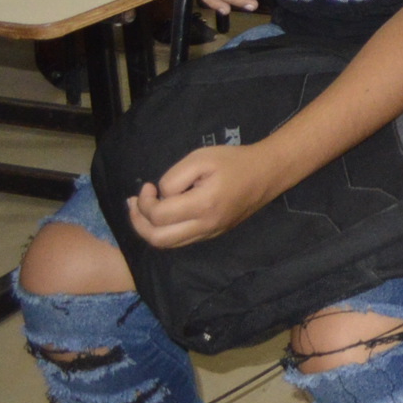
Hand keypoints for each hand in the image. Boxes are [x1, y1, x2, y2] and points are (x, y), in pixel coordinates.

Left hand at [127, 141, 282, 248]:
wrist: (268, 172)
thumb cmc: (234, 161)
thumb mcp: (200, 158)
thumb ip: (174, 178)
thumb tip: (161, 196)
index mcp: (203, 205)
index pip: (159, 215)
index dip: (144, 201)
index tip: (148, 185)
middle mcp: (206, 225)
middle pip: (159, 239)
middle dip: (138, 222)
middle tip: (134, 204)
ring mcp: (211, 232)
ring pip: (169, 244)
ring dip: (149, 230)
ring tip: (142, 211)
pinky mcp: (214, 233)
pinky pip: (182, 240)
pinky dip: (166, 231)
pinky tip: (163, 215)